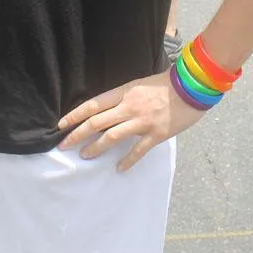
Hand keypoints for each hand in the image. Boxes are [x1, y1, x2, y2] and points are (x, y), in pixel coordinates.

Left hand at [58, 70, 205, 171]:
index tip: (61, 125)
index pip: (93, 104)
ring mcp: (142, 121)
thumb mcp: (139, 85)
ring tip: (85, 156)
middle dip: (77, 134)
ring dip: (95, 147)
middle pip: (96, 122)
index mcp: (124, 92)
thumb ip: (123, 97)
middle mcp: (129, 107)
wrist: (191, 86)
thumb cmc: (166, 84)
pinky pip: (137, 150)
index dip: (75, 115)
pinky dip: (127, 161)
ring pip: (112, 137)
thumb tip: (106, 110)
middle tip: (63, 145)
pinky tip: (119, 168)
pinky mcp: (156, 134)